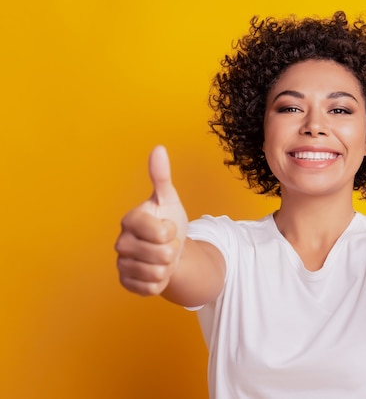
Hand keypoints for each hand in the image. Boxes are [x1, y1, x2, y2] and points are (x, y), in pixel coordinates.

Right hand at [115, 146, 188, 295]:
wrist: (170, 251)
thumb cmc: (168, 223)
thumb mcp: (169, 200)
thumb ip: (162, 176)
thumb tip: (159, 149)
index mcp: (130, 220)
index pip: (160, 232)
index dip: (171, 231)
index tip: (168, 227)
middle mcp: (121, 242)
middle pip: (161, 254)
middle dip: (172, 251)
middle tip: (167, 245)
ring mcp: (122, 264)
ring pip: (157, 273)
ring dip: (167, 267)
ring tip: (162, 258)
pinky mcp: (126, 283)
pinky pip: (151, 289)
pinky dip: (161, 282)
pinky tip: (156, 271)